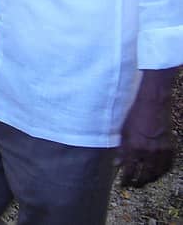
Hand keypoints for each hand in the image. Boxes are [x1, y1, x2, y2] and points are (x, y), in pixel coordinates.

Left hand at [118, 70, 176, 187]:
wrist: (152, 103)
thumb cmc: (133, 114)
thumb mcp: (122, 131)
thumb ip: (120, 148)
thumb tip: (117, 163)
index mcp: (134, 147)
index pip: (129, 170)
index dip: (126, 179)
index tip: (122, 183)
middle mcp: (148, 151)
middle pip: (144, 174)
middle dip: (138, 182)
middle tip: (133, 185)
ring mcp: (161, 150)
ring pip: (157, 172)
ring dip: (150, 179)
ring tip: (144, 181)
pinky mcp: (170, 147)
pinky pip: (167, 165)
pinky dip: (162, 171)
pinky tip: (157, 173)